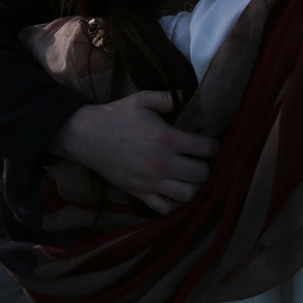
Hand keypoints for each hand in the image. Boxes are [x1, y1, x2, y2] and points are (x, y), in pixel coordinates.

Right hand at [48, 90, 219, 214]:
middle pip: (202, 174)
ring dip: (194, 186)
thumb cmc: (117, 116)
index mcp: (167, 138)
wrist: (87, 136)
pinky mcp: (139, 193)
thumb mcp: (143, 99)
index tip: (211, 144)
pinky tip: (175, 190)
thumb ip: (169, 97)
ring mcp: (151, 182)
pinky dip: (175, 203)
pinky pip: (166, 208)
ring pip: (189, 195)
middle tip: (201, 160)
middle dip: (207, 167)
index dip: (214, 146)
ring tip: (190, 176)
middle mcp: (162, 163)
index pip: (207, 149)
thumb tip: (190, 95)